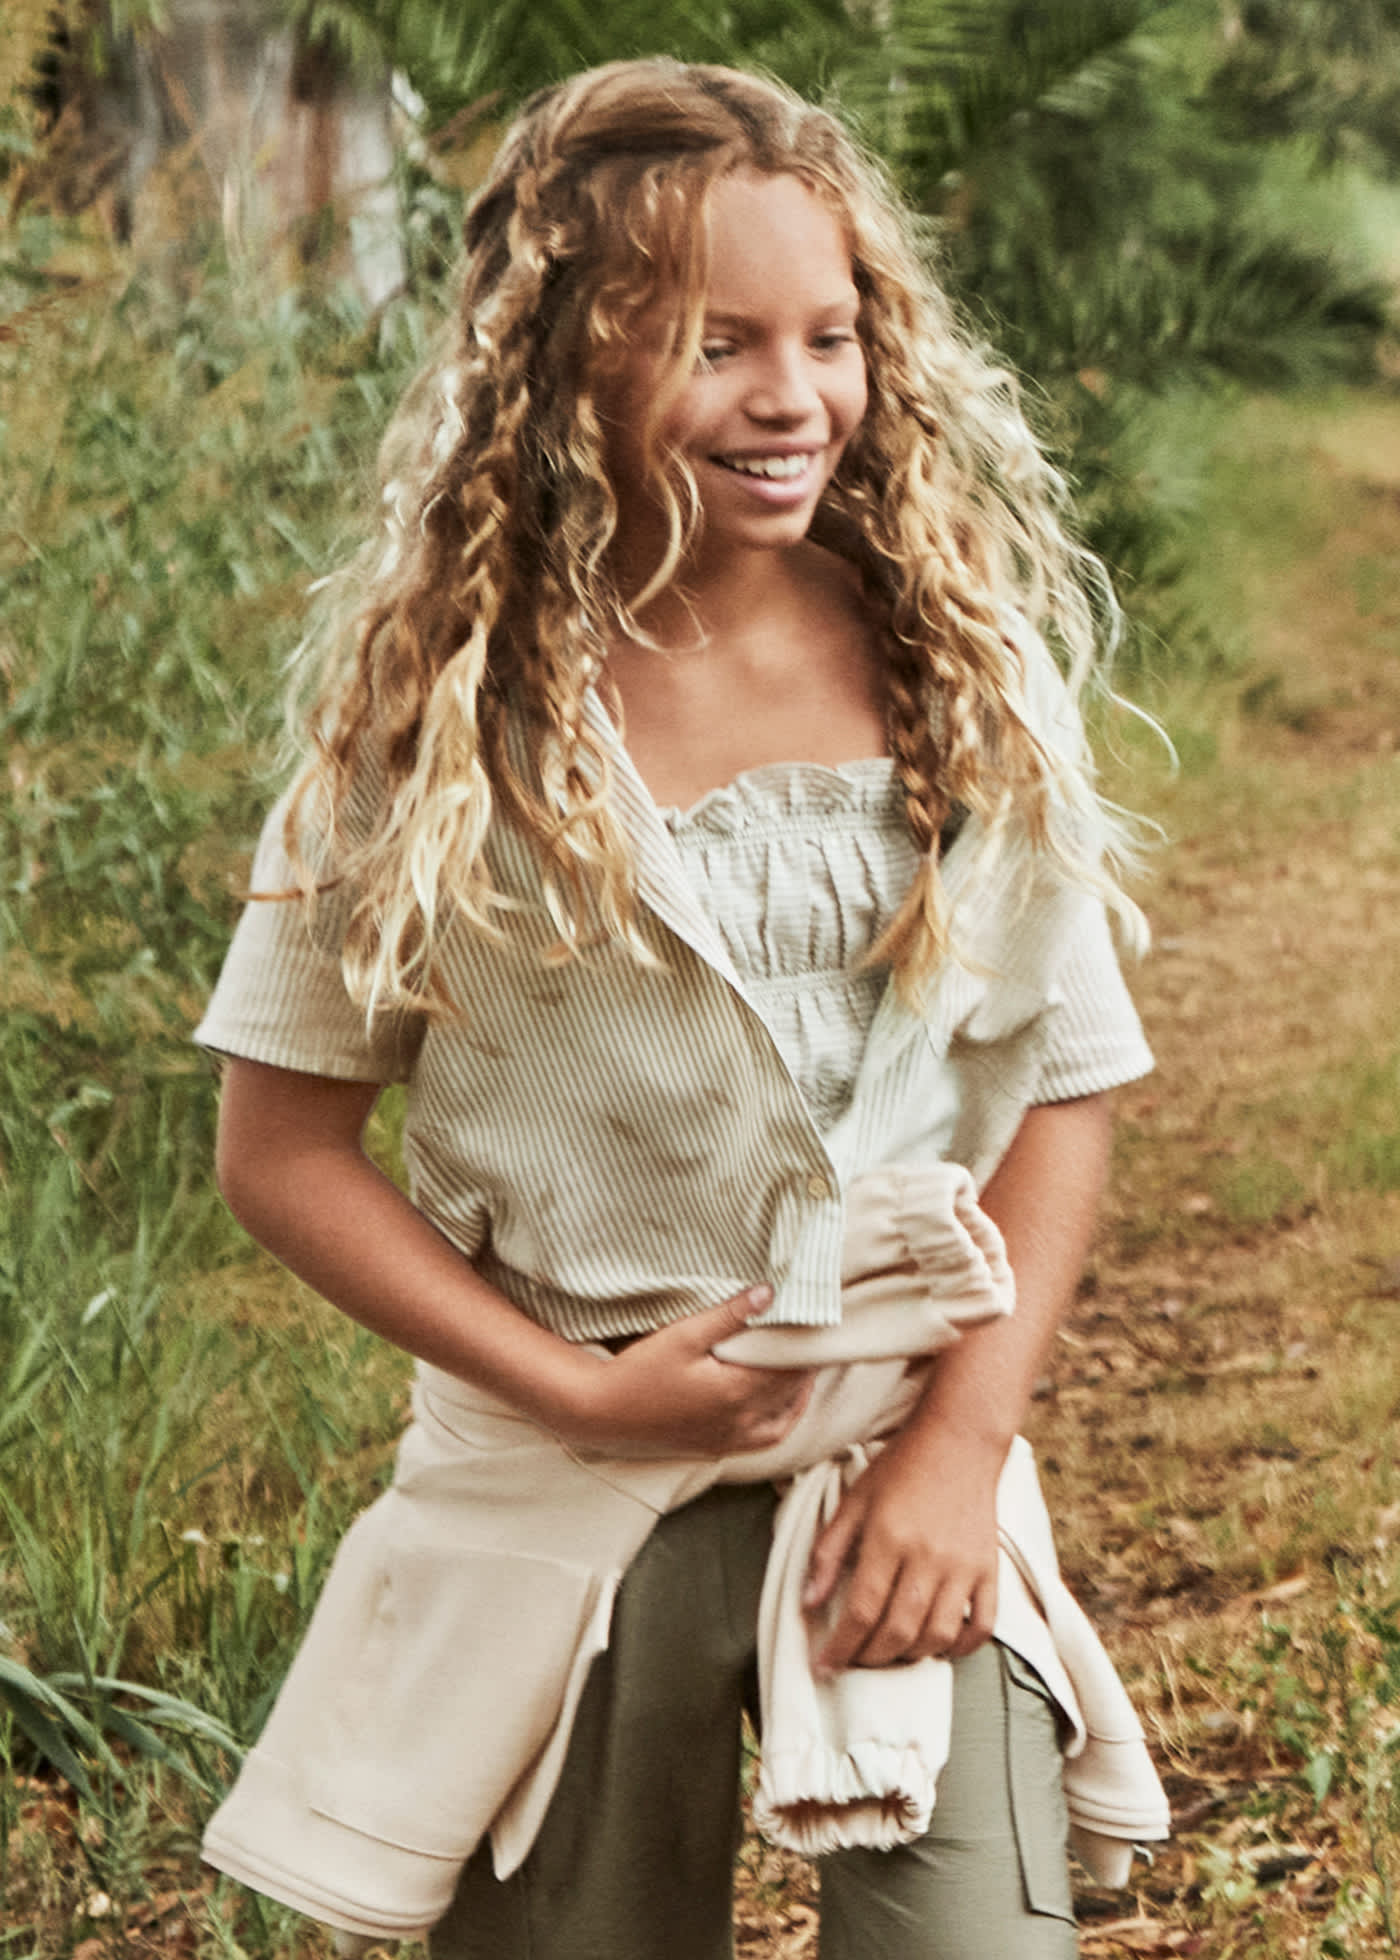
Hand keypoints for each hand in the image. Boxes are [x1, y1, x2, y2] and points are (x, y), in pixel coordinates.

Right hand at [558, 1286, 815, 1457]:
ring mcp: (727, 1440)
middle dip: (804, 1366)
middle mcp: (739, 1422)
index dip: (807, 1346)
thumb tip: (770, 1292)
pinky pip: (762, 1440)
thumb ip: (729, 1315)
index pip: (790, 1368)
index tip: (817, 1323)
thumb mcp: (684, 1334)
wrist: (600, 1413)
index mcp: (737, 1392)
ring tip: (800, 1367)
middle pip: (790, 1392)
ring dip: (796, 1394)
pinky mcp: (714, 1449)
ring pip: (782, 1420)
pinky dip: (779, 1421)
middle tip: (811, 1338)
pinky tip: (777, 1404)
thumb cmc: (638, 1370)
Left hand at [802, 1419, 1002, 1674]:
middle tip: (853, 1661)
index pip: (861, 1611)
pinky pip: (981, 1626)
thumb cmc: (900, 1468)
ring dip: (909, 1656)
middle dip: (869, 1658)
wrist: (959, 1441)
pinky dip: (961, 1647)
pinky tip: (938, 1646)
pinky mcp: (989, 1570)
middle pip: (897, 1631)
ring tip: (888, 1652)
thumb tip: (808, 1602)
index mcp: (888, 1539)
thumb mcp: (854, 1501)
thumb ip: (828, 1551)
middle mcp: (927, 1558)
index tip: (823, 1665)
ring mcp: (963, 1567)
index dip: (839, 1647)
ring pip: (937, 1635)